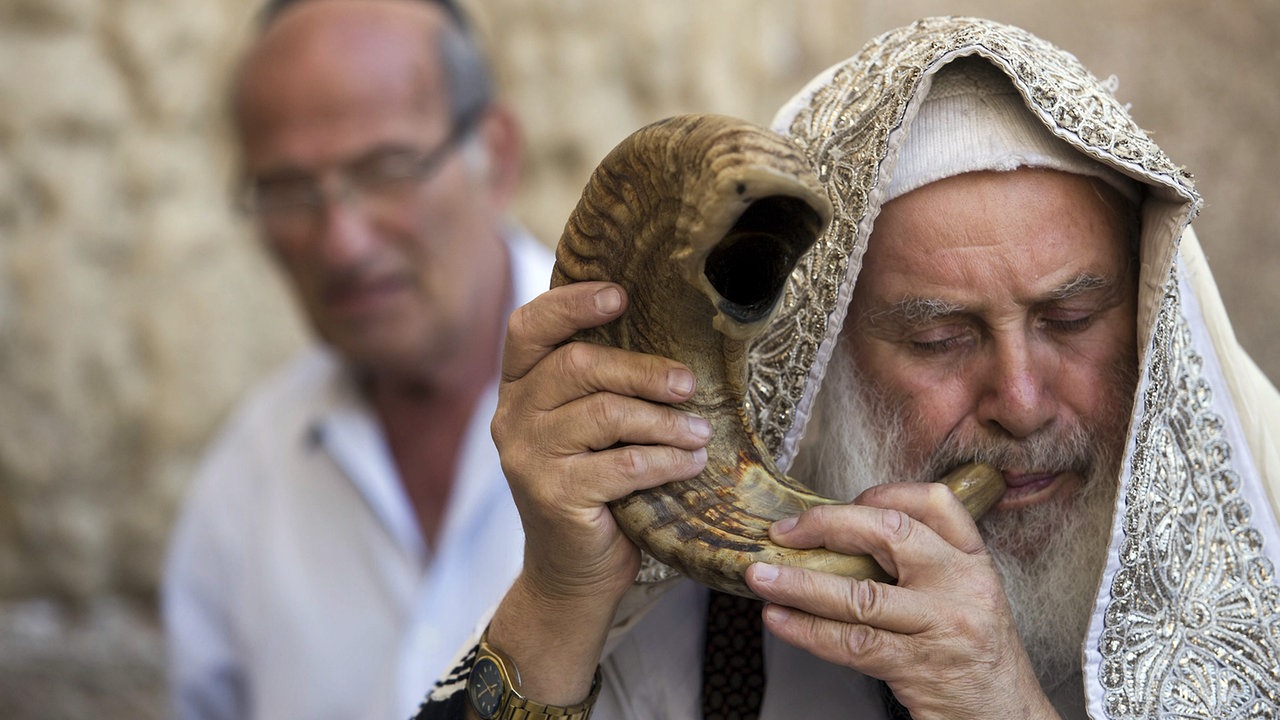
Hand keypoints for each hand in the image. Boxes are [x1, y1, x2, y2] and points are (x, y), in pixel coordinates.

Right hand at [485, 281, 710, 703]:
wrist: (573, 571)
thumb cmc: (594, 487)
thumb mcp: (591, 428)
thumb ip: (603, 386)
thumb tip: (673, 338)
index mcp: (519, 389)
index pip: (528, 328)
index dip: (571, 304)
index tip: (620, 295)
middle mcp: (512, 417)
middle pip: (577, 366)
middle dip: (643, 370)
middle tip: (688, 384)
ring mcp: (527, 457)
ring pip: (605, 414)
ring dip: (665, 421)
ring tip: (701, 431)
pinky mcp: (552, 495)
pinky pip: (624, 464)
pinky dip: (667, 461)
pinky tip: (692, 462)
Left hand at [744, 482, 1058, 719]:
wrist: (1006, 716)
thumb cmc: (974, 654)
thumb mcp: (965, 596)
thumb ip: (921, 564)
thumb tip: (842, 538)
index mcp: (972, 561)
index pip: (935, 503)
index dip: (884, 493)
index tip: (845, 501)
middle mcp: (962, 586)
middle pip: (891, 534)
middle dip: (827, 526)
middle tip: (784, 531)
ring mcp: (942, 626)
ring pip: (860, 595)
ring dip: (799, 584)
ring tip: (760, 577)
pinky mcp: (918, 668)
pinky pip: (852, 644)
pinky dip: (807, 630)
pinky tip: (779, 619)